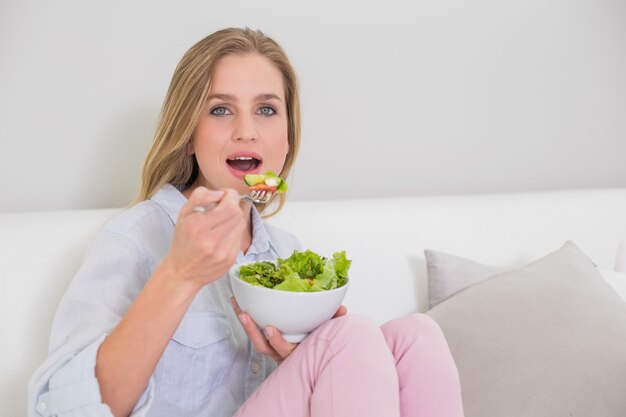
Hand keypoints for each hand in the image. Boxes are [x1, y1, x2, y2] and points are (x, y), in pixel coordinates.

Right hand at [161, 187, 245, 288]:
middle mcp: (211, 240)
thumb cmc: (183, 240)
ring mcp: (222, 252)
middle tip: (222, 209)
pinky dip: (234, 233)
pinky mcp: (230, 260)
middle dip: (232, 206)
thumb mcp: (183, 213)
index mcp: (197, 226)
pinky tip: (223, 236)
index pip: (229, 204)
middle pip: (237, 213)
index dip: (230, 195)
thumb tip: (220, 193)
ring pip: (241, 224)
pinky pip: (239, 238)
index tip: (224, 196)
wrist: (182, 272)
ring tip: (221, 223)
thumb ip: (200, 196)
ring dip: (234, 219)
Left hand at [231, 296, 347, 362]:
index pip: (285, 351)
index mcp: (297, 353)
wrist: (315, 351)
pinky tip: (239, 303)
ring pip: (256, 340)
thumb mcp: (328, 331)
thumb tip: (342, 309)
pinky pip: (254, 332)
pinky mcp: (267, 341)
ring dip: (246, 324)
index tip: (270, 330)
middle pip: (264, 347)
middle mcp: (283, 354)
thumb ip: (334, 321)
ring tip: (238, 306)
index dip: (277, 342)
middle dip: (253, 331)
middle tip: (245, 315)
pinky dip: (246, 319)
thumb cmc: (320, 340)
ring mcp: (274, 348)